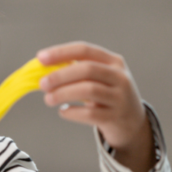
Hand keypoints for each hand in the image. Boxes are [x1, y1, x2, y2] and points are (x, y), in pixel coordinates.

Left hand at [36, 42, 155, 171]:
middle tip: (42, 84)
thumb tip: (41, 71)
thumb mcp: (98, 78)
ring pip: (89, 90)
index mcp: (113, 61)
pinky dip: (72, 112)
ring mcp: (120, 97)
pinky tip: (63, 111)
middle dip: (60, 76)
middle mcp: (120, 76)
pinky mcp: (116, 116)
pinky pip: (90, 113)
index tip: (40, 58)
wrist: (131, 121)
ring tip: (48, 99)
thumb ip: (76, 72)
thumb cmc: (105, 95)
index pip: (84, 50)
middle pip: (87, 69)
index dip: (61, 52)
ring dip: (63, 93)